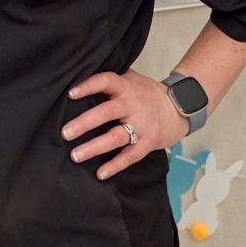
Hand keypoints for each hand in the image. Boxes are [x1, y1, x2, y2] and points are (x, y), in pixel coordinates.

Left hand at [62, 71, 186, 180]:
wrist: (180, 107)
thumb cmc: (147, 93)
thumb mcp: (131, 79)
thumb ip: (111, 79)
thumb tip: (82, 72)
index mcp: (127, 87)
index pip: (106, 81)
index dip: (88, 86)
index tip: (70, 94)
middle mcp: (133, 105)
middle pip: (107, 112)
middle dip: (84, 123)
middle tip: (65, 133)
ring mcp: (142, 125)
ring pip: (116, 137)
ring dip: (94, 147)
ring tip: (75, 155)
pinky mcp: (149, 142)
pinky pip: (130, 156)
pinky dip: (115, 166)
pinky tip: (100, 174)